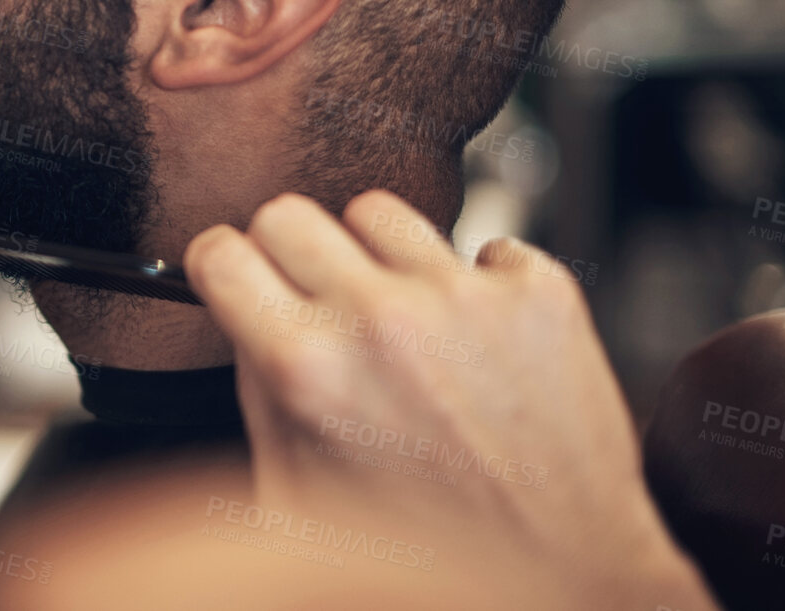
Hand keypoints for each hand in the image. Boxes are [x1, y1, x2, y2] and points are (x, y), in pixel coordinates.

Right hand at [183, 191, 714, 609]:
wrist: (565, 579)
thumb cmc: (426, 556)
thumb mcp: (296, 497)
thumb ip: (257, 393)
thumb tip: (244, 312)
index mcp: (309, 372)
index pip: (220, 251)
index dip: (221, 267)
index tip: (237, 275)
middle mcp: (383, 321)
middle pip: (288, 211)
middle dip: (289, 254)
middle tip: (315, 301)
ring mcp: (464, 298)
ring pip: (378, 211)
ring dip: (378, 259)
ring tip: (402, 322)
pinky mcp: (539, 293)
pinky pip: (481, 243)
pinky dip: (474, 284)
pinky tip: (476, 340)